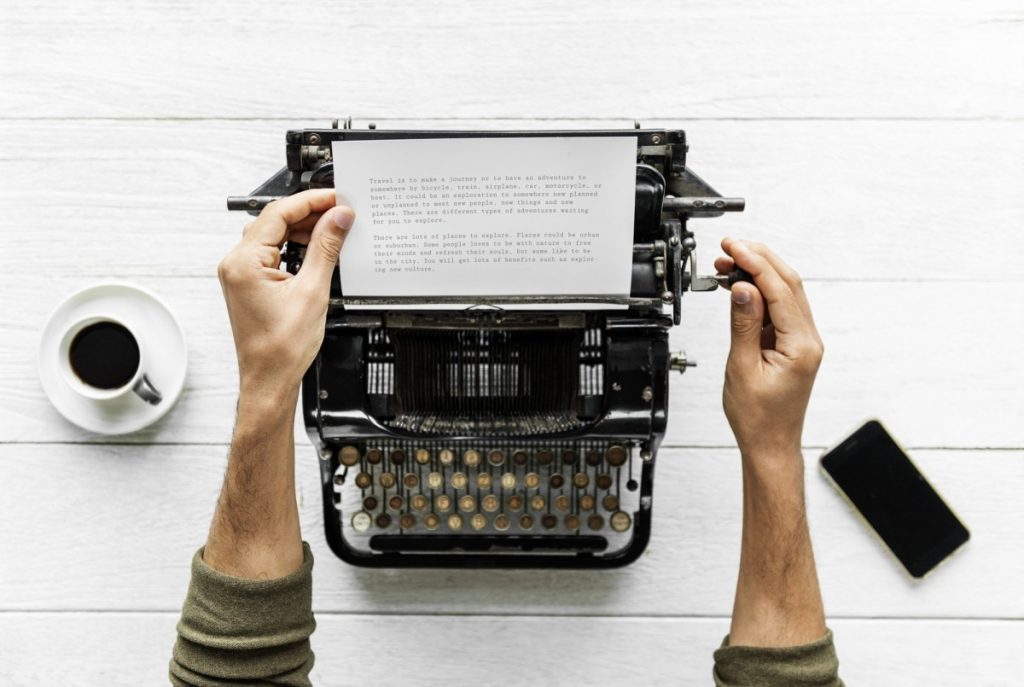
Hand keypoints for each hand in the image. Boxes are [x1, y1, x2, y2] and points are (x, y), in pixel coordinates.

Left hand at [217, 189, 354, 403]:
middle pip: (275, 222)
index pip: (278, 213)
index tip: (336, 198)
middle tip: (341, 213)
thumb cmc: (280, 349)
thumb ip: (326, 248)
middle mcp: (236, 265)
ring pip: (274, 236)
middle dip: (310, 214)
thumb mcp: (313, 291)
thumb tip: (338, 218)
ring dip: (303, 231)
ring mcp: (241, 274)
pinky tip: (317, 250)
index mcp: (244, 263)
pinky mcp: (250, 284)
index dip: (311, 201)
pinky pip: (273, 254)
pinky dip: (295, 248)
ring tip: (333, 231)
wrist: (269, 380)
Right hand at [715, 239, 823, 460]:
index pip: (779, 290)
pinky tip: (739, 287)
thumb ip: (744, 324)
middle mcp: (808, 339)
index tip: (733, 248)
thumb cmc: (758, 417)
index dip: (755, 264)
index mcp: (802, 345)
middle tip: (729, 247)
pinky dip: (759, 292)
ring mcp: (803, 341)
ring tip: (727, 263)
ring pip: (784, 293)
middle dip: (758, 260)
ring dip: (757, 274)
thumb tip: (742, 288)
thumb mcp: (742, 368)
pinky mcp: (792, 344)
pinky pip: (778, 308)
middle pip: (787, 283)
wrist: (769, 444)